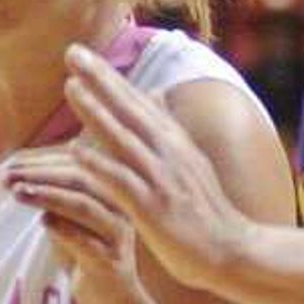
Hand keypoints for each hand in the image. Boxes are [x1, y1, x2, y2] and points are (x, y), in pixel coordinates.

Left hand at [2, 142, 141, 303]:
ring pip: (84, 206)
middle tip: (9, 175)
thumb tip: (21, 173)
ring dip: (48, 196)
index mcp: (112, 192)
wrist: (113, 302)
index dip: (45, 161)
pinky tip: (42, 222)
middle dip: (41, 175)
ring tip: (19, 193)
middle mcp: (120, 208)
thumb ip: (55, 198)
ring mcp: (117, 235)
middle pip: (81, 180)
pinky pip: (86, 241)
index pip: (78, 165)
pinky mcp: (111, 263)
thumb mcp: (70, 221)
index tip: (12, 163)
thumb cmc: (87, 257)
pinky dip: (63, 229)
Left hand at [33, 44, 253, 295]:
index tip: (83, 53)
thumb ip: (168, 130)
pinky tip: (76, 153)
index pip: (138, 101)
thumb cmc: (207, 214)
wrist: (233, 252)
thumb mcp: (190, 164)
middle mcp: (170, 153)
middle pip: (130, 109)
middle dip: (101, 79)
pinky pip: (123, 182)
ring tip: (70, 88)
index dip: (110, 76)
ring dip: (97, 113)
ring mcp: (162, 179)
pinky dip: (101, 165)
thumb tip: (157, 92)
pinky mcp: (155, 208)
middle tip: (73, 52)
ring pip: (124, 139)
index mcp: (175, 143)